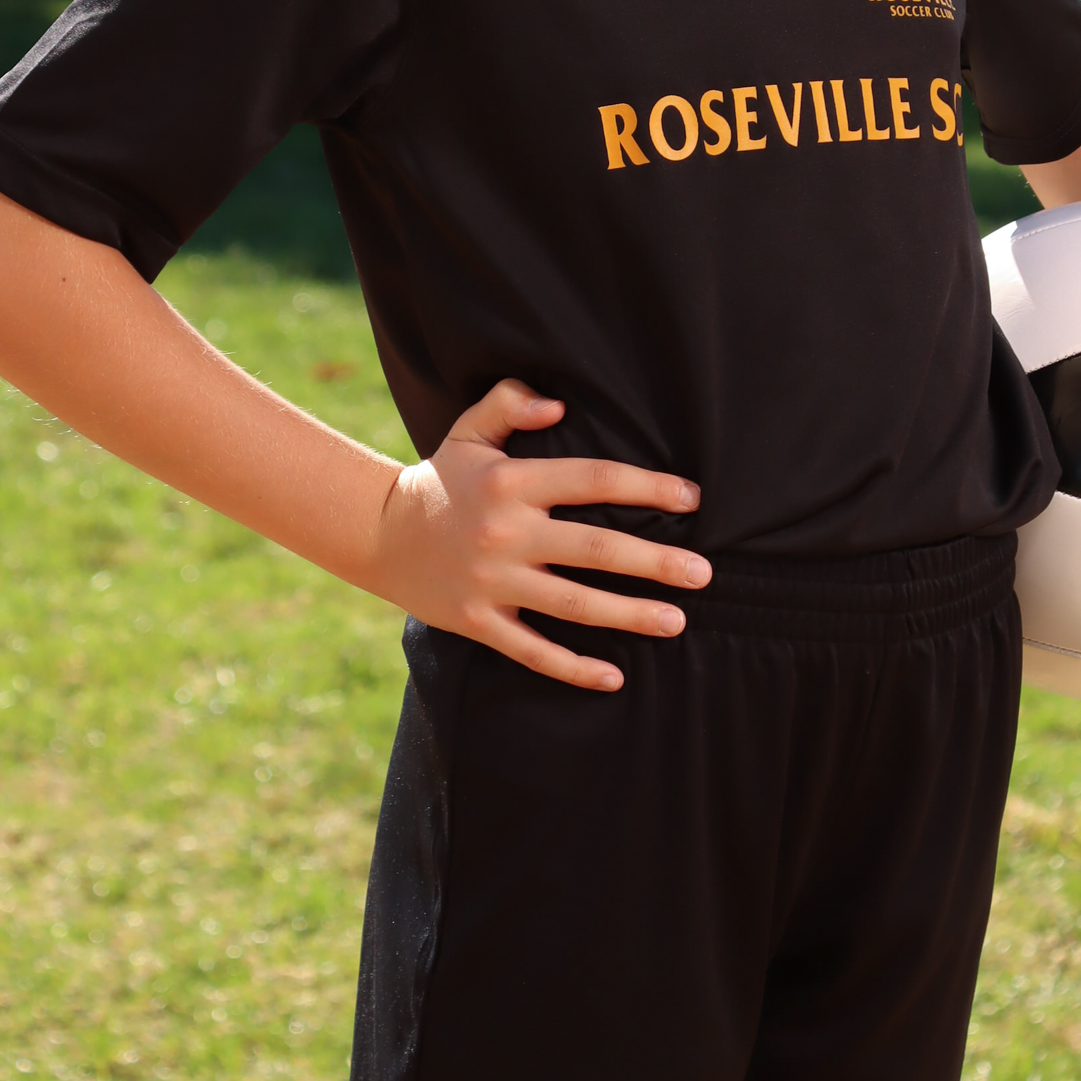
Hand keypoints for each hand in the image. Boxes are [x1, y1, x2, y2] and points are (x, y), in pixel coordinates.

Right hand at [370, 378, 709, 691]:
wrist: (376, 534)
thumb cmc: (439, 480)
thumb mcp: (469, 431)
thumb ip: (511, 403)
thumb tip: (560, 403)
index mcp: (512, 482)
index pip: (593, 480)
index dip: (646, 487)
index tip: (691, 499)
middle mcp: (506, 532)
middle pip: (595, 549)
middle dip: (655, 562)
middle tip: (704, 573)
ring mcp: (492, 581)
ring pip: (574, 604)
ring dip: (629, 615)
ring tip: (676, 620)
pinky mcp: (478, 621)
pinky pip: (532, 650)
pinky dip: (573, 667)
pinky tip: (613, 677)